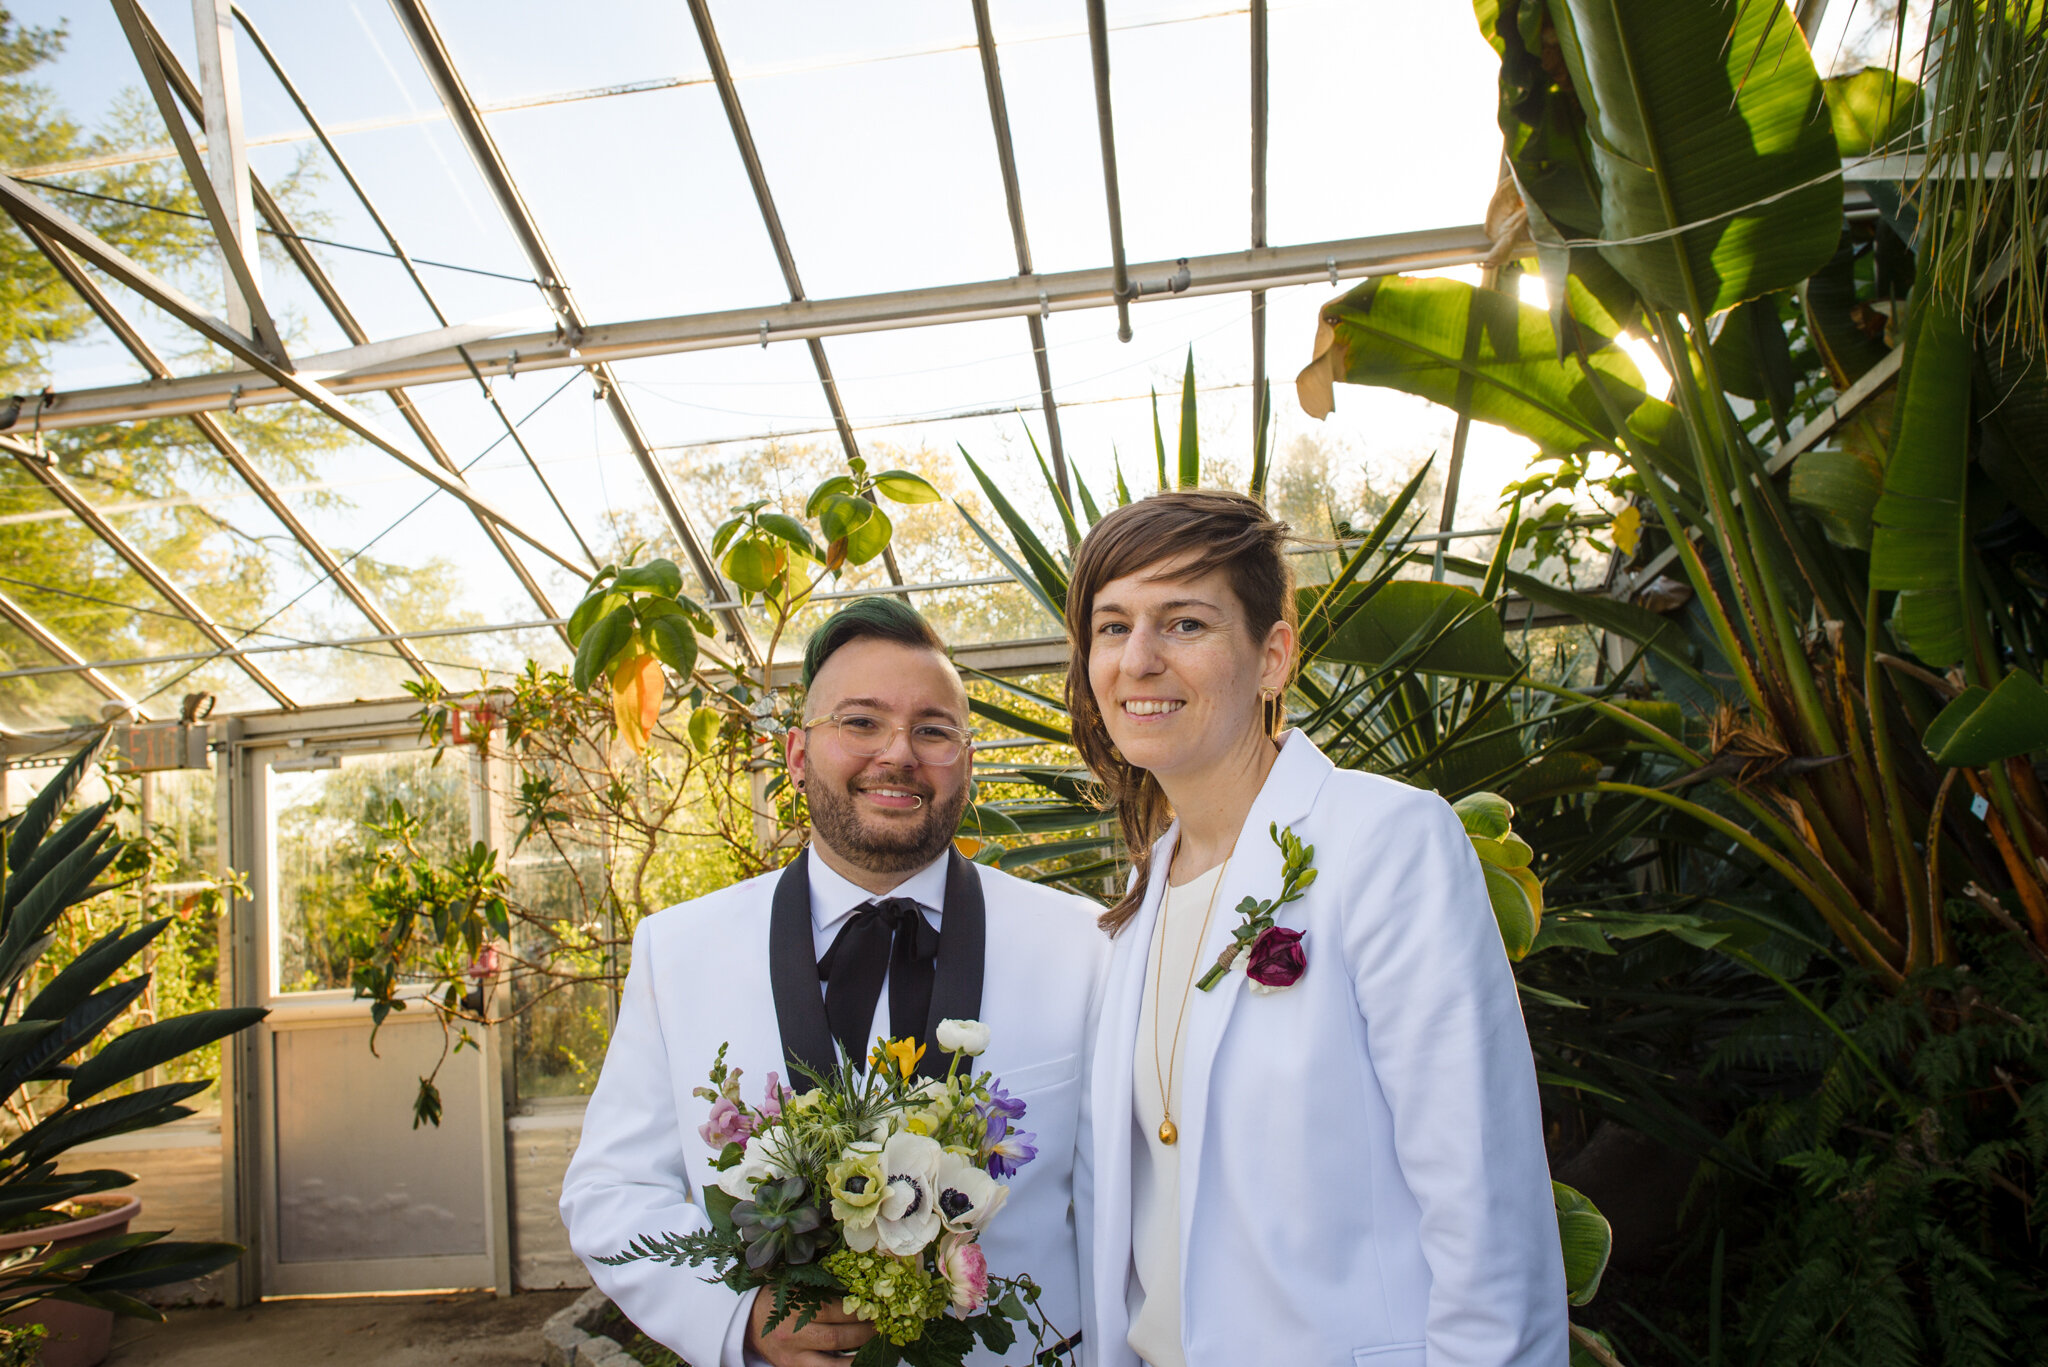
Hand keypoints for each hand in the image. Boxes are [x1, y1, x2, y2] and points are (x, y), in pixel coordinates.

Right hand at [748, 1289, 875, 1366]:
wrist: (749, 1323)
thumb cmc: (778, 1299)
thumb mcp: (796, 1287)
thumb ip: (822, 1288)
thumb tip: (861, 1287)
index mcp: (794, 1309)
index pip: (832, 1310)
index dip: (858, 1309)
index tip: (877, 1306)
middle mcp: (793, 1337)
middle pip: (837, 1337)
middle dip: (865, 1333)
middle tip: (883, 1326)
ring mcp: (794, 1359)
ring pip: (834, 1365)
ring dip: (860, 1358)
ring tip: (878, 1347)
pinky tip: (861, 1362)